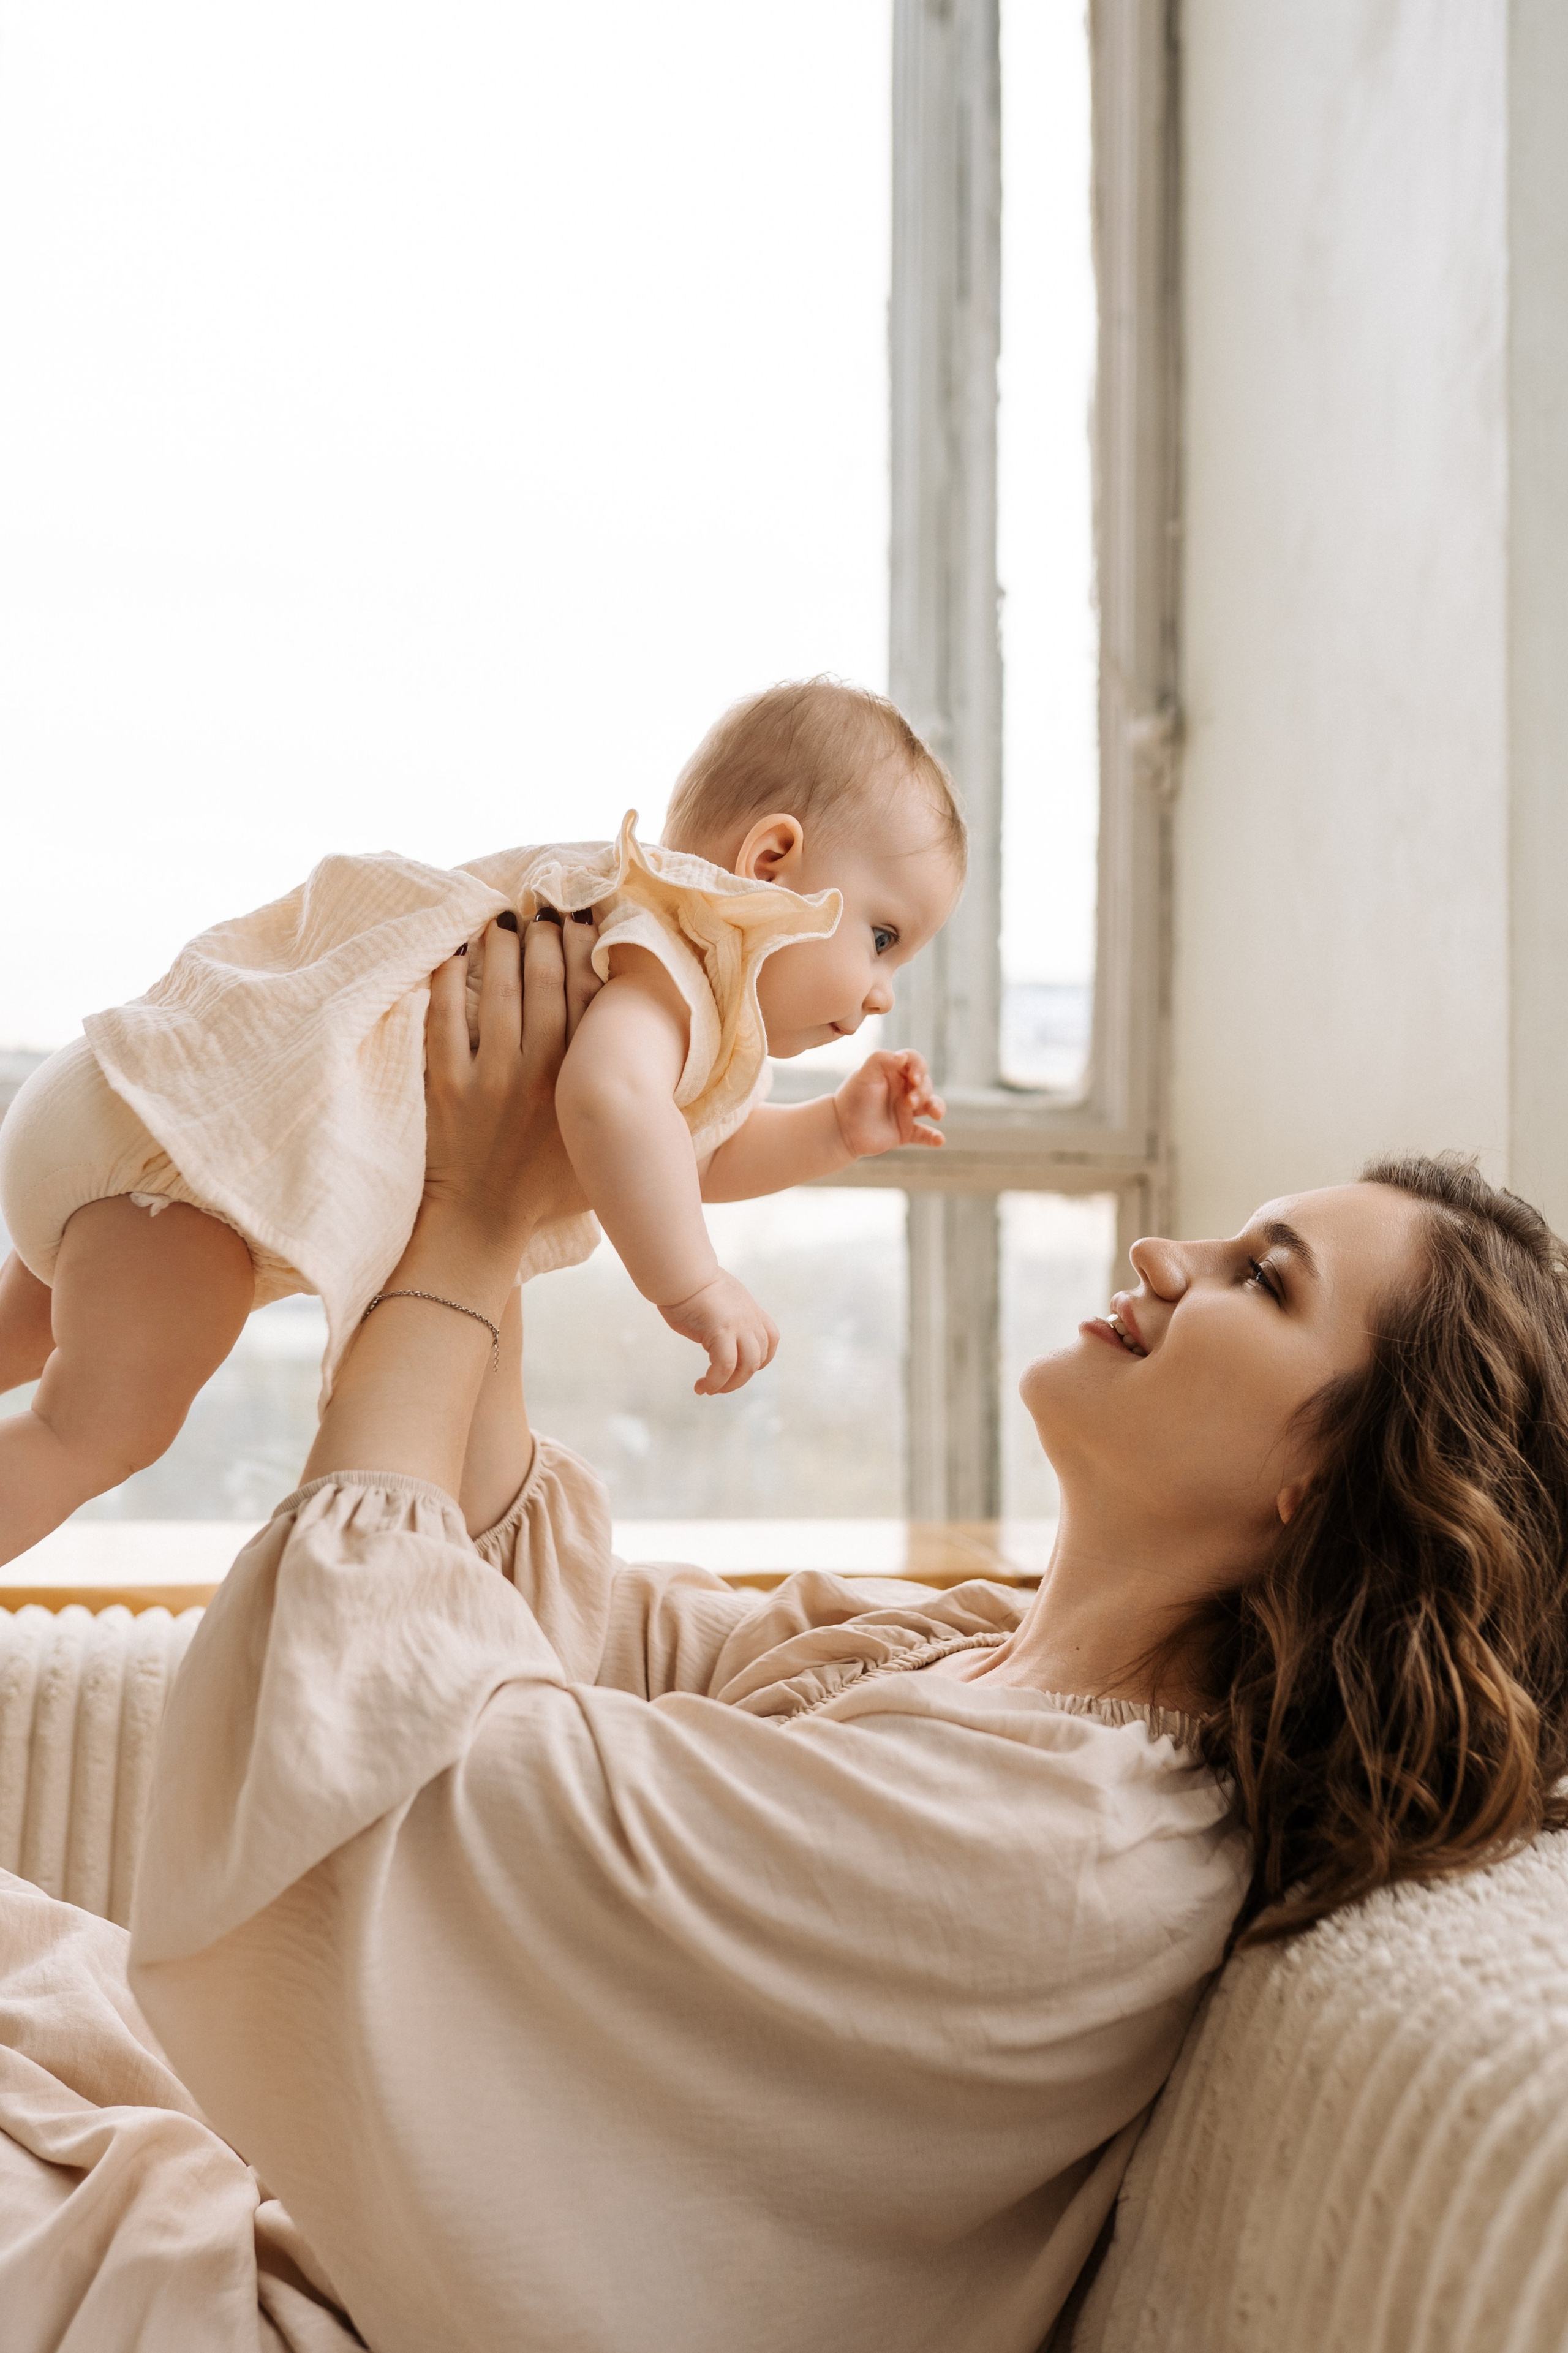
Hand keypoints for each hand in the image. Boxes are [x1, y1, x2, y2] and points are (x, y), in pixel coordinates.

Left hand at [419, 911, 601, 1287]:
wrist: (483, 1224)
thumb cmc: (550, 1189)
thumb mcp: (601, 1146)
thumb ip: (628, 1107)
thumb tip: (658, 1062)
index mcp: (580, 1084)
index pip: (589, 999)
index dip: (587, 952)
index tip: (585, 921)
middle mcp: (539, 1075)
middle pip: (545, 984)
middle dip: (546, 938)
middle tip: (544, 911)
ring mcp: (489, 1079)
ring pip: (498, 993)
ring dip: (501, 949)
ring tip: (503, 920)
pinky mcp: (445, 1086)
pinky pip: (444, 1021)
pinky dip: (447, 983)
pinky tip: (452, 954)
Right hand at [659, 1270, 778, 1395]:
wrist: (681, 1271)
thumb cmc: (688, 1283)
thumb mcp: (716, 1298)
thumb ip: (723, 1313)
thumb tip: (713, 1325)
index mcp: (749, 1309)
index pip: (771, 1338)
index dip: (762, 1358)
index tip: (743, 1368)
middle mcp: (749, 1318)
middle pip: (759, 1358)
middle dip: (740, 1378)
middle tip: (718, 1386)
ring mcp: (738, 1325)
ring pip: (747, 1367)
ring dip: (729, 1385)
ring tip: (709, 1389)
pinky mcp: (721, 1332)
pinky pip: (724, 1367)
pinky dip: (715, 1382)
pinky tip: (700, 1386)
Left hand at [832, 1049, 945, 1157]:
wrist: (841, 1129)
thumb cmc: (852, 1098)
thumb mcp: (863, 1075)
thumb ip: (881, 1060)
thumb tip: (903, 1057)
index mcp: (895, 1073)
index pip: (915, 1062)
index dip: (919, 1067)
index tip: (914, 1078)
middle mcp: (904, 1090)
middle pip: (925, 1084)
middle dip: (922, 1091)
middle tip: (909, 1101)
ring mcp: (907, 1111)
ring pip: (932, 1105)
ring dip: (937, 1107)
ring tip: (936, 1115)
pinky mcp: (906, 1131)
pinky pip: (924, 1134)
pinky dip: (934, 1137)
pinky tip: (939, 1140)